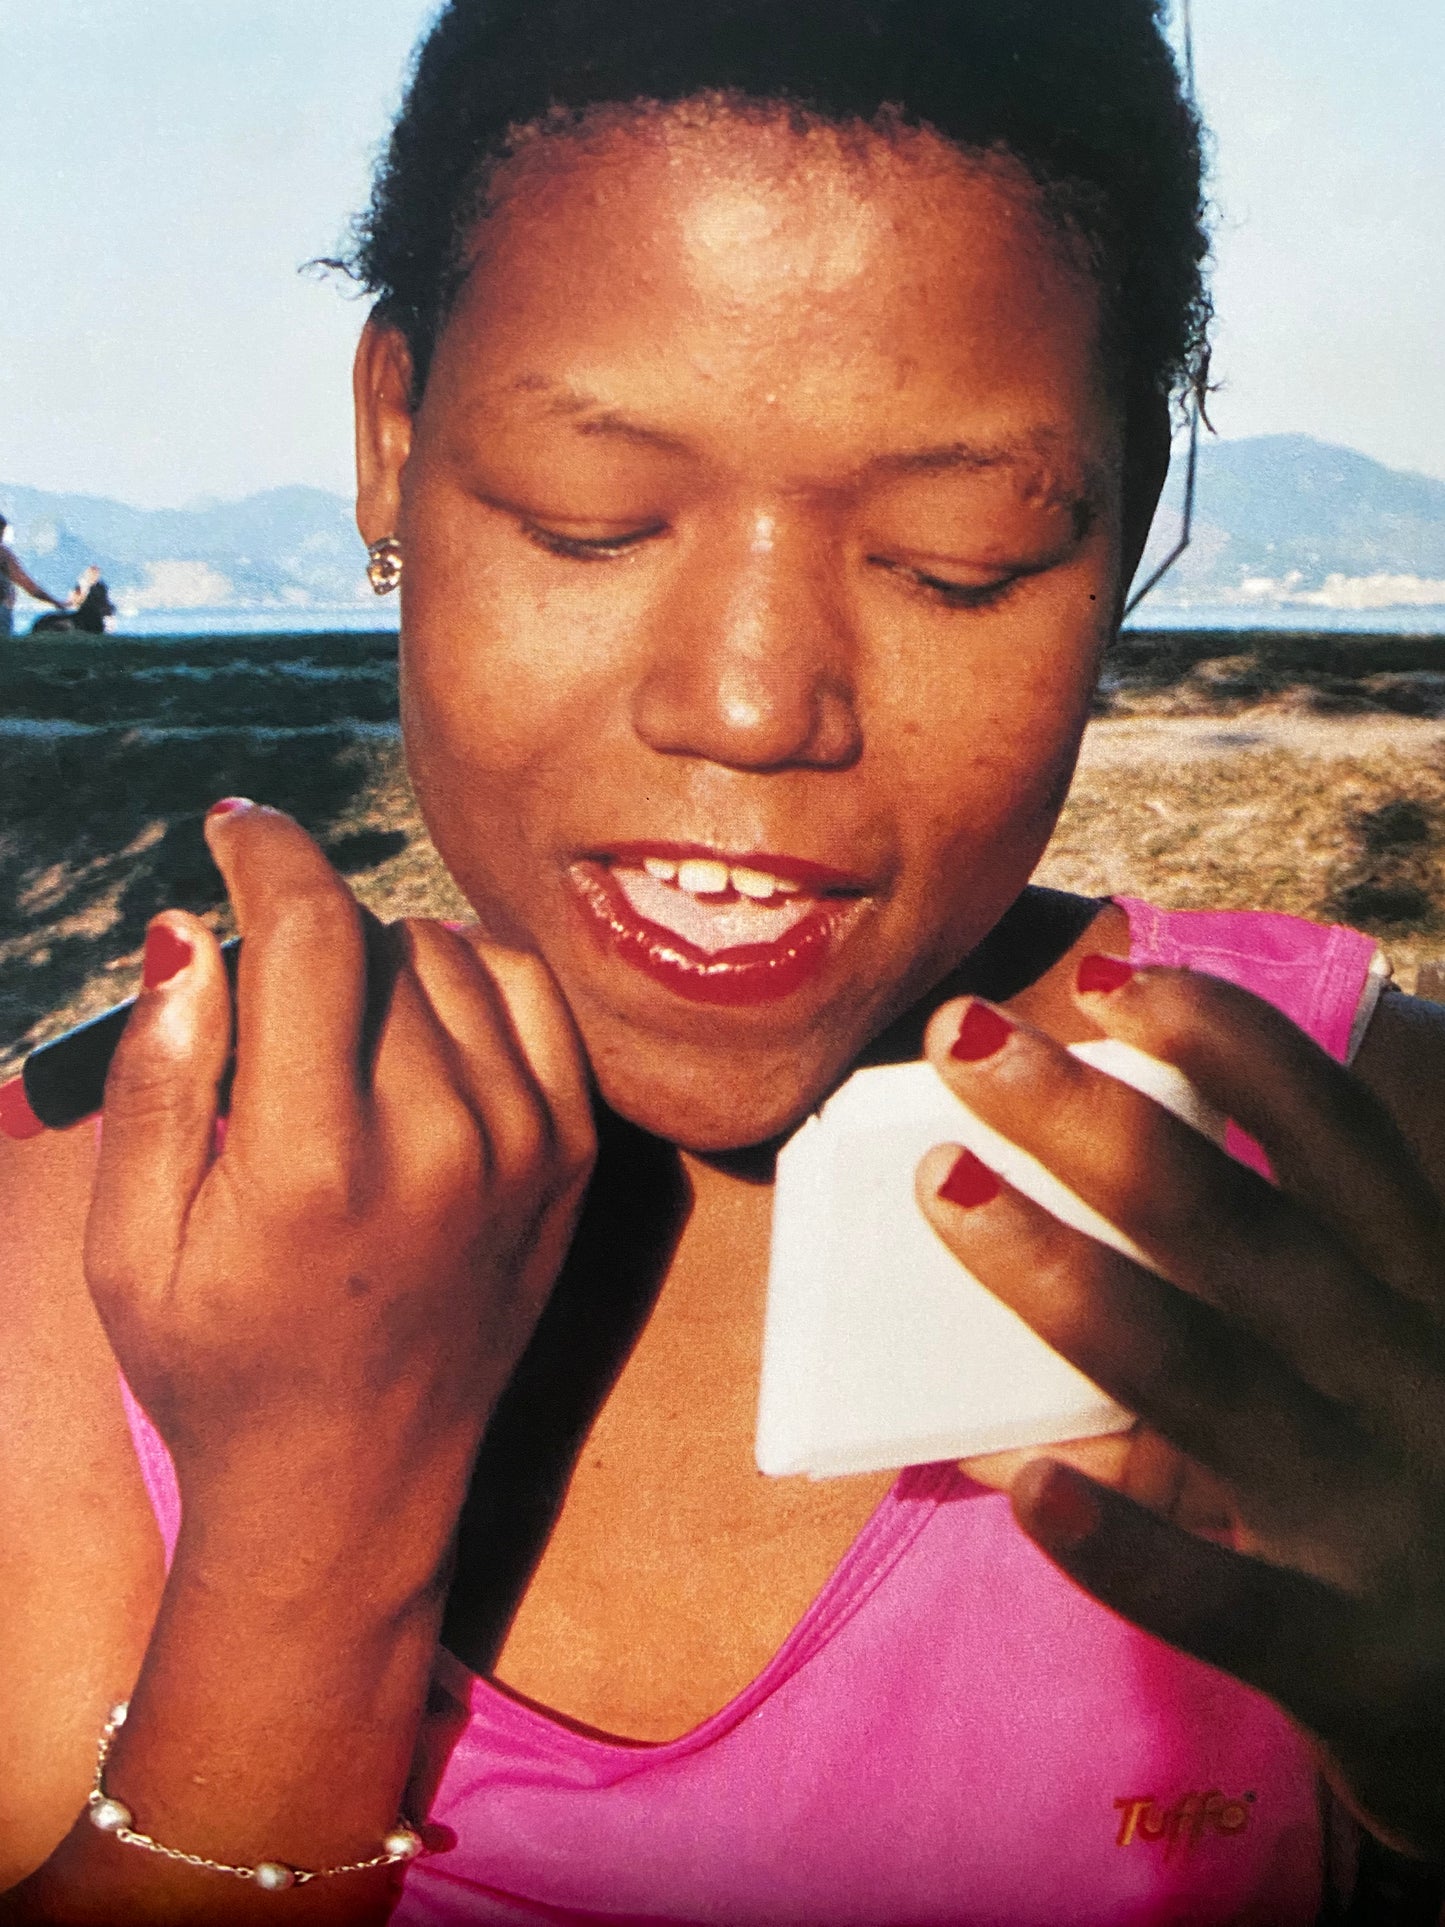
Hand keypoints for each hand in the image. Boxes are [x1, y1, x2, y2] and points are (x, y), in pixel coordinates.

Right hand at [84, 802, 594, 1592]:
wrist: (354, 1485)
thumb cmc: (219, 1368)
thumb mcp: (130, 1244)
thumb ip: (160, 1077)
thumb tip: (188, 929)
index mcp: (314, 1161)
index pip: (312, 932)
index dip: (266, 851)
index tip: (234, 827)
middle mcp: (439, 1142)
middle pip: (377, 939)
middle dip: (306, 925)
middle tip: (263, 988)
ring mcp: (524, 1148)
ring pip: (451, 957)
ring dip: (383, 956)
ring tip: (333, 1032)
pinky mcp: (571, 1157)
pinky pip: (530, 997)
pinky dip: (470, 978)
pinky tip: (420, 1022)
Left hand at [916, 964, 1444, 1857]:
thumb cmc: (1420, 1484)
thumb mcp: (1397, 1351)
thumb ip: (1282, 1277)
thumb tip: (1073, 1177)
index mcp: (1424, 1291)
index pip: (1331, 1137)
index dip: (1226, 1041)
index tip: (1106, 976)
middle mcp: (1410, 1378)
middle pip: (1231, 1223)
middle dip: (1088, 1118)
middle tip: (960, 1036)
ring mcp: (1382, 1514)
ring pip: (1198, 1371)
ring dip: (1060, 1270)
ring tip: (943, 1186)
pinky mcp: (1346, 1650)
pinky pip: (1217, 1595)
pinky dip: (1123, 1540)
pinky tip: (1027, 1480)